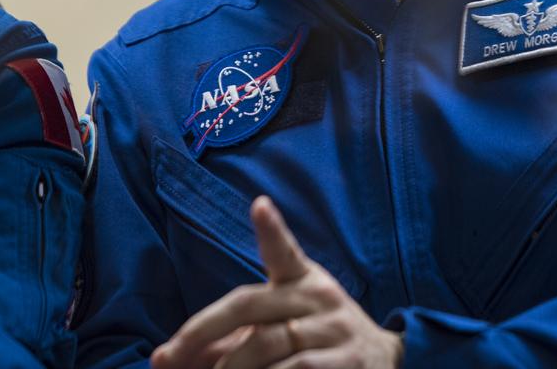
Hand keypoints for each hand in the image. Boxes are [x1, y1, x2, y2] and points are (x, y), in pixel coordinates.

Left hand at [150, 196, 402, 368]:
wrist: (388, 362)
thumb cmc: (318, 337)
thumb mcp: (284, 322)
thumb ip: (236, 332)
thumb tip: (177, 354)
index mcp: (302, 280)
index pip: (284, 252)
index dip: (272, 229)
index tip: (260, 205)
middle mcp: (320, 298)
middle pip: (250, 307)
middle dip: (202, 332)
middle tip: (168, 357)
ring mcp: (337, 332)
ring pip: (271, 346)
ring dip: (231, 367)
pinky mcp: (352, 365)